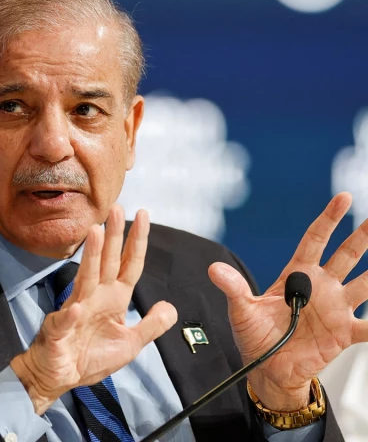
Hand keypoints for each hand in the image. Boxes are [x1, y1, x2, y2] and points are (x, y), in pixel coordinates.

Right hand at [10, 205, 177, 414]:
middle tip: (117, 208)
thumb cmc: (90, 357)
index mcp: (114, 299)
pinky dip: (70, 316)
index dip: (137, 241)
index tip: (144, 215)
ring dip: (90, 257)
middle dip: (113, 235)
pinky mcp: (59, 331)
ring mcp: (75, 311)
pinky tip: (75, 307)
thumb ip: (151, 325)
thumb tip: (171, 306)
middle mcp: (95, 298)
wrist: (58, 376)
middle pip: (107, 262)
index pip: (130, 265)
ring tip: (95, 232)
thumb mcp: (130, 344)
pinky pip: (65, 322)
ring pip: (85, 279)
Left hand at [208, 192, 367, 410]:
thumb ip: (233, 288)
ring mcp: (335, 308)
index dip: (329, 219)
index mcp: (297, 275)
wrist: (268, 369)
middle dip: (362, 236)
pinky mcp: (344, 333)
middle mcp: (321, 287)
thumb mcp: (241, 309)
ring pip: (365, 284)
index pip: (315, 240)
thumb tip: (214, 269)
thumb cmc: (255, 337)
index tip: (343, 199)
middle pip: (346, 255)